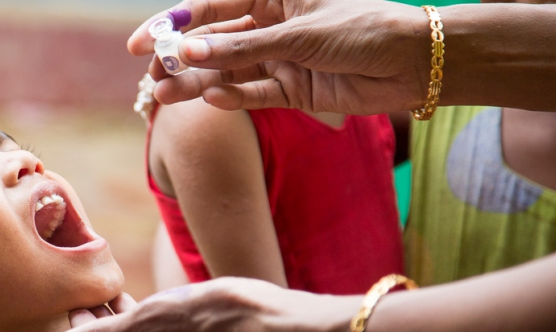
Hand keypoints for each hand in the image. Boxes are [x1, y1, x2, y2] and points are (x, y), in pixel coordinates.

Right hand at [128, 0, 429, 113]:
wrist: (414, 63)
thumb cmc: (363, 28)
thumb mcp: (298, 35)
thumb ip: (242, 48)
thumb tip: (188, 54)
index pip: (212, 7)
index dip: (175, 23)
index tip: (141, 43)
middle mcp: (273, 25)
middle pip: (214, 42)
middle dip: (180, 59)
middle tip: (150, 76)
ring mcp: (281, 59)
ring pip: (229, 72)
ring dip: (198, 84)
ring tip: (165, 96)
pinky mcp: (294, 90)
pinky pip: (254, 94)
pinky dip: (233, 97)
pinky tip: (210, 99)